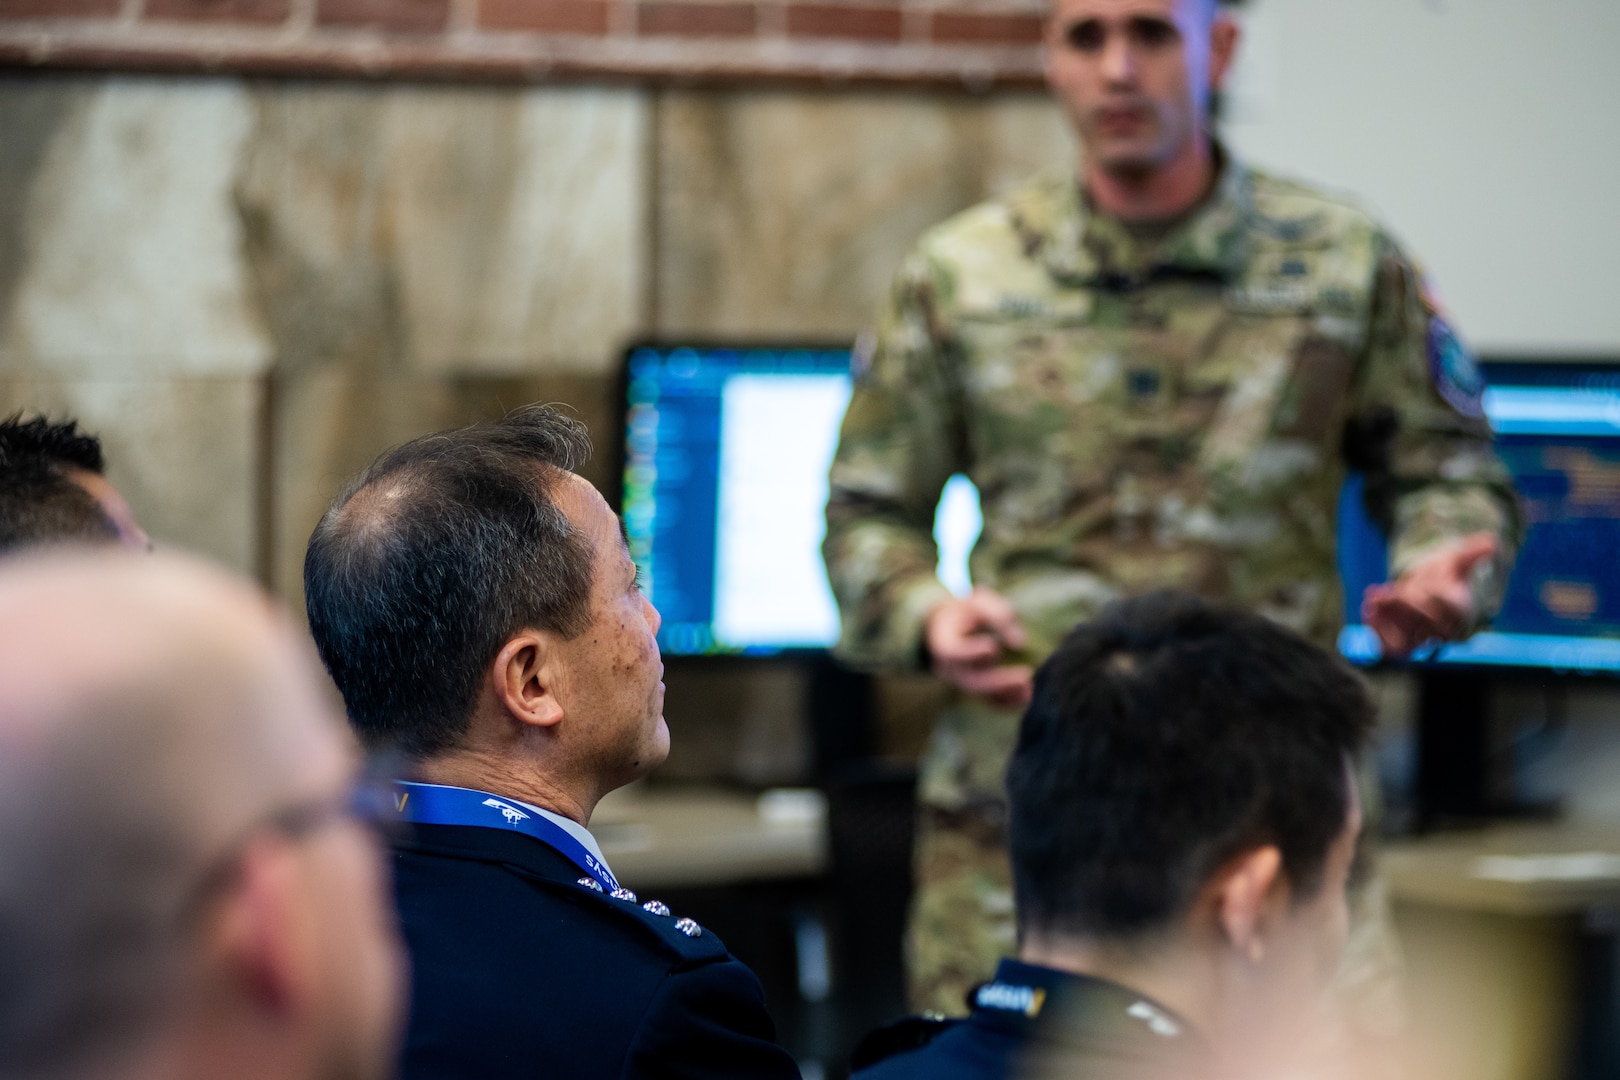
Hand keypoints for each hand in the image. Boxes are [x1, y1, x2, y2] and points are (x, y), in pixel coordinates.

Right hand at [924, 587, 1033, 707]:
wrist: (952, 626)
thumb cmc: (967, 610)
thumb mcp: (978, 602)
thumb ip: (997, 615)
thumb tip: (1019, 643)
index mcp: (945, 644)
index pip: (954, 653)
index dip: (972, 653)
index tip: (993, 648)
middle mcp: (951, 668)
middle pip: (972, 681)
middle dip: (999, 682)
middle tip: (1026, 675)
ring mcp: (963, 681)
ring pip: (983, 695)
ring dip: (1007, 694)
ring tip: (1029, 688)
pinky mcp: (976, 688)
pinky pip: (991, 700)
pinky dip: (1009, 701)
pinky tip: (1027, 695)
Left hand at [1361, 532, 1497, 657]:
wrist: (1426, 589)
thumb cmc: (1444, 574)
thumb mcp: (1457, 559)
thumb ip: (1473, 551)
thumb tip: (1491, 543)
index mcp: (1462, 611)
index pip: (1452, 609)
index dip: (1436, 598)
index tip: (1421, 584)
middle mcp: (1445, 631)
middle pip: (1428, 625)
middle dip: (1404, 608)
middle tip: (1384, 592)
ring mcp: (1423, 640)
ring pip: (1408, 639)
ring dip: (1387, 622)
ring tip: (1371, 601)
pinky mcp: (1404, 645)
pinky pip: (1391, 649)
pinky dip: (1378, 634)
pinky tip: (1368, 612)